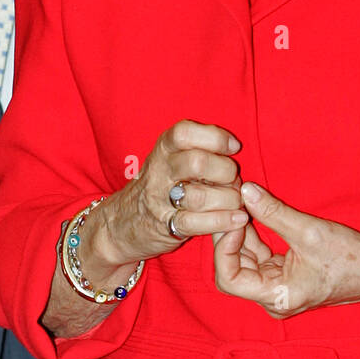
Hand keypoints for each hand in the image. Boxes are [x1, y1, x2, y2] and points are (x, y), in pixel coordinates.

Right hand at [80, 119, 247, 274]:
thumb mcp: (171, 158)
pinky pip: (196, 223)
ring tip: (236, 201)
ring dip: (228, 199)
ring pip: (199, 196)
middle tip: (233, 180)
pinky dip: (222, 221)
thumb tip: (233, 145)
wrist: (122, 223)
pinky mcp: (166, 226)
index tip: (234, 147)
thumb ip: (198, 148)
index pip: (185, 133)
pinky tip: (238, 218)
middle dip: (225, 171)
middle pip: (197, 163)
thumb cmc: (161, 185)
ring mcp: (160, 199)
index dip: (215, 137)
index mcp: (164, 149)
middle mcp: (160, 170)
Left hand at [213, 182, 359, 317]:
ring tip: (239, 201)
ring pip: (245, 261)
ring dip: (241, 232)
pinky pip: (259, 257)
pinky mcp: (283, 277)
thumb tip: (244, 190)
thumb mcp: (310, 230)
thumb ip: (273, 212)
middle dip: (230, 236)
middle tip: (231, 203)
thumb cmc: (352, 257)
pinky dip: (254, 235)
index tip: (235, 218)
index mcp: (278, 296)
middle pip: (234, 269)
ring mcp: (277, 289)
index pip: (229, 279)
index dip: (225, 247)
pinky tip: (252, 211)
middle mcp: (273, 299)